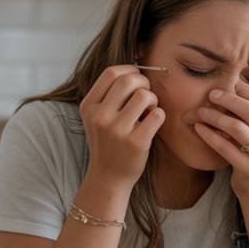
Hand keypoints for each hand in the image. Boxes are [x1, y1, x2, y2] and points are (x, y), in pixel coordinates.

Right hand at [80, 65, 164, 190]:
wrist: (108, 177)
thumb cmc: (108, 142)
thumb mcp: (97, 117)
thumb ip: (109, 94)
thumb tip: (137, 70)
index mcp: (89, 106)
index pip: (111, 73)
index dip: (130, 71)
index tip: (136, 81)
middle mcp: (100, 117)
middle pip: (129, 80)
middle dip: (144, 83)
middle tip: (146, 96)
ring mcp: (117, 130)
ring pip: (145, 95)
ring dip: (153, 100)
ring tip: (149, 111)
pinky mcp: (136, 143)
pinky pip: (157, 115)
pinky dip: (159, 115)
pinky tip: (152, 124)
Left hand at [193, 83, 248, 200]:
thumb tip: (234, 89)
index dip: (246, 90)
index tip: (230, 85)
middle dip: (228, 100)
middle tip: (211, 95)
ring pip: (237, 128)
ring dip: (215, 117)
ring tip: (201, 111)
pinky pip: (225, 148)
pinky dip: (210, 135)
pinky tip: (199, 128)